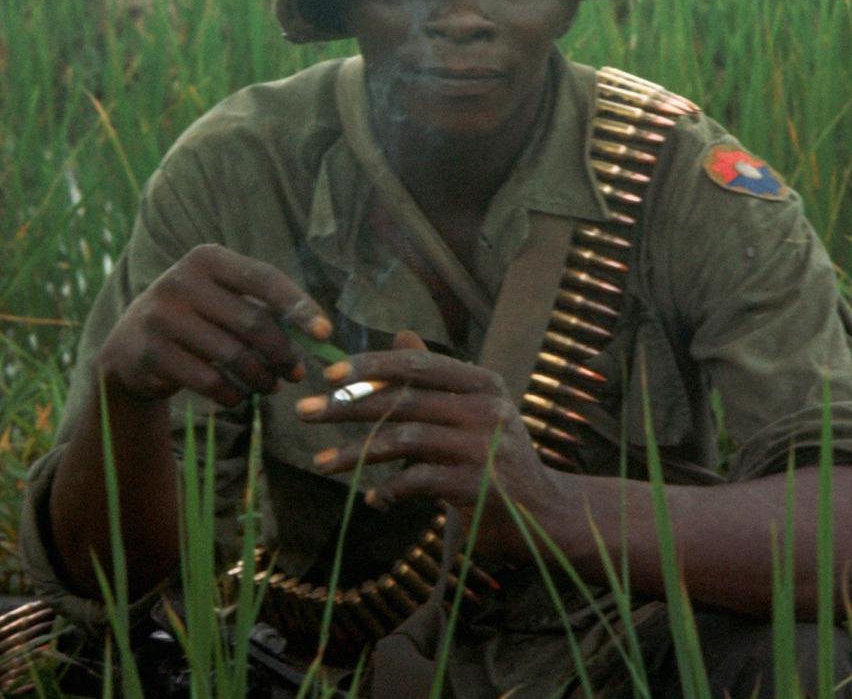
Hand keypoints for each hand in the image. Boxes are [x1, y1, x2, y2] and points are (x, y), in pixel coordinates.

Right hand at [95, 244, 331, 406]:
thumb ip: (263, 307)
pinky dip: (232, 394)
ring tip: (271, 386)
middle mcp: (181, 280)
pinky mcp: (151, 352)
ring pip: (233, 355)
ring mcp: (162, 315)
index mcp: (207, 258)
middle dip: (282, 353)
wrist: (130, 346)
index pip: (265, 278)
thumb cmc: (197, 319)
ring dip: (261, 378)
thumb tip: (319, 333)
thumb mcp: (222, 299)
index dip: (299, 306)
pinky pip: (208, 380)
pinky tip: (239, 397)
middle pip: (253, 322)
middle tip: (295, 373)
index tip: (324, 333)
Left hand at [295, 331, 560, 558]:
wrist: (547, 516)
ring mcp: (484, 447)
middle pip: (403, 399)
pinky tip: (373, 498)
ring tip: (320, 463)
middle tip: (304, 413)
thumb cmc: (499, 459)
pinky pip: (416, 481)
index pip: (418, 365)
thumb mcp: (473, 411)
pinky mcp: (479, 487)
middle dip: (347, 406)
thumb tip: (400, 335)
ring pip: (402, 440)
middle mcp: (487, 409)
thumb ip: (434, 379)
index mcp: (483, 384)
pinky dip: (388, 490)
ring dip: (354, 453)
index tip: (327, 374)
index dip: (370, 366)